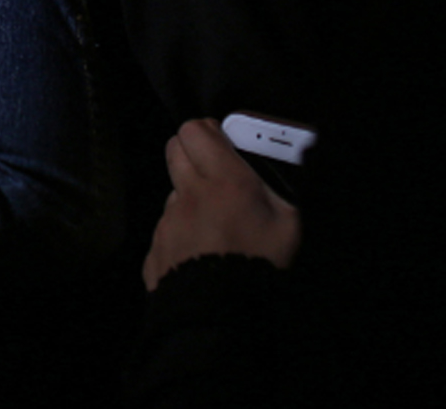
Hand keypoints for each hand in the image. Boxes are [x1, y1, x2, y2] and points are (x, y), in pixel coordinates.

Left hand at [142, 119, 301, 290]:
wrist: (221, 318)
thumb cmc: (260, 267)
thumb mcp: (290, 225)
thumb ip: (279, 190)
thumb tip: (273, 172)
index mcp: (222, 180)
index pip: (196, 128)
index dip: (210, 132)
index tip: (225, 145)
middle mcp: (188, 194)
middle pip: (174, 148)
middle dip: (193, 152)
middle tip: (217, 174)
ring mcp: (167, 222)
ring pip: (172, 192)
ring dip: (190, 198)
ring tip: (217, 225)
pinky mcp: (155, 249)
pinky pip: (167, 230)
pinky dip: (183, 235)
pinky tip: (203, 255)